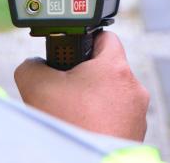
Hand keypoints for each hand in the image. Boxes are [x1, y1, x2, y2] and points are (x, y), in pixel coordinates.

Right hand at [14, 31, 149, 141]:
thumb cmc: (70, 126)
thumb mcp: (37, 87)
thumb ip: (32, 66)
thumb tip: (34, 65)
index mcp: (116, 68)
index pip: (105, 37)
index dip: (85, 39)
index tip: (70, 53)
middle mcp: (134, 88)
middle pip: (107, 69)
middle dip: (85, 76)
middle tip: (65, 89)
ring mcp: (137, 113)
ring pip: (112, 95)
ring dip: (93, 100)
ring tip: (73, 114)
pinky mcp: (135, 133)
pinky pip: (117, 117)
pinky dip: (101, 120)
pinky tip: (83, 128)